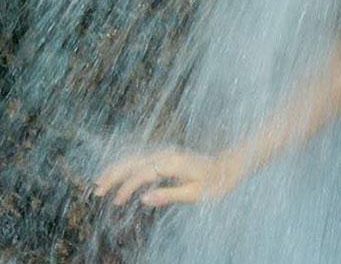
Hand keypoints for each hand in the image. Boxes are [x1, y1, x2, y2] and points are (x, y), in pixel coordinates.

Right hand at [92, 147, 245, 207]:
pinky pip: (141, 158)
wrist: (228, 165)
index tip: (116, 201)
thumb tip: (143, 199)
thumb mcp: (195, 194)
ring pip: (135, 157)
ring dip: (116, 168)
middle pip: (133, 161)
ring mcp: (166, 152)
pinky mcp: (167, 155)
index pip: (143, 173)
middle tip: (97, 191)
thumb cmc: (214, 182)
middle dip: (113, 174)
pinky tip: (117, 173)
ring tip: (100, 183)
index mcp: (173, 163)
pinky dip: (126, 165)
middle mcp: (167, 154)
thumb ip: (168, 195)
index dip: (127, 187)